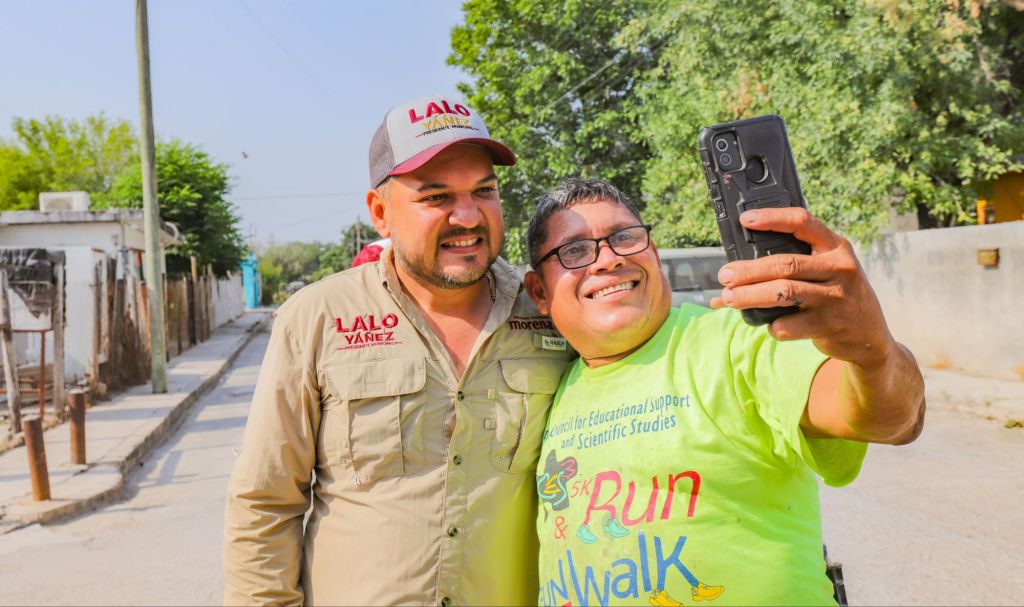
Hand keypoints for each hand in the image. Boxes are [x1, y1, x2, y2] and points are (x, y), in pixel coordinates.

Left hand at [709, 208, 894, 368]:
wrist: (870, 337)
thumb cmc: (837, 296)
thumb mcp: (829, 270)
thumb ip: (795, 263)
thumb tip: (737, 268)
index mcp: (836, 247)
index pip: (802, 222)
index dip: (772, 218)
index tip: (745, 220)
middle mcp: (839, 268)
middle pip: (784, 264)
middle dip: (748, 270)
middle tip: (724, 275)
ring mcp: (836, 297)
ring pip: (782, 293)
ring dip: (749, 296)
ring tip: (728, 298)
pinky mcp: (829, 325)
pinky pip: (788, 324)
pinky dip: (772, 326)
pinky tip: (769, 325)